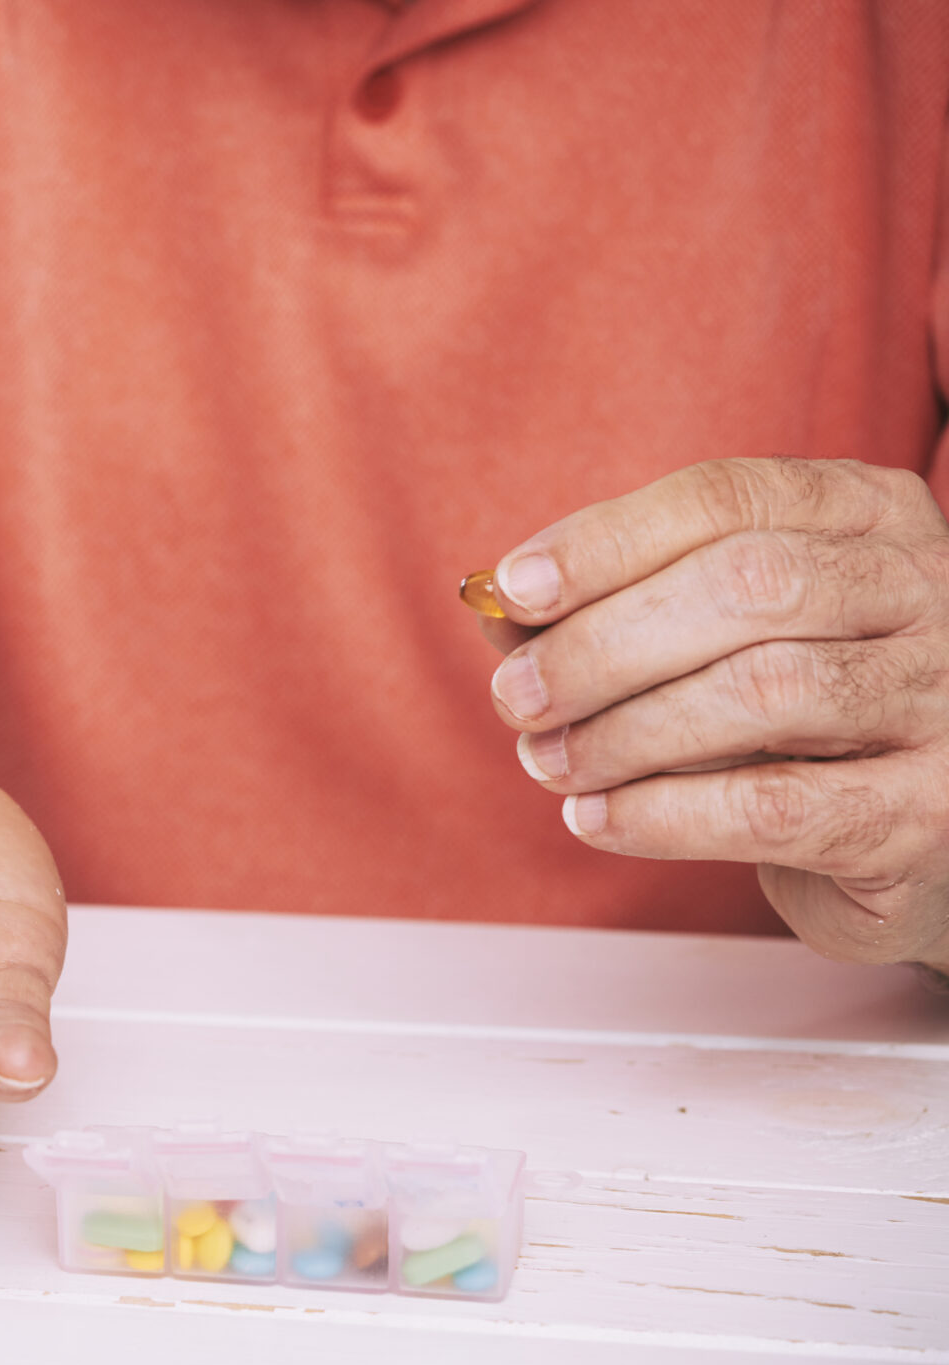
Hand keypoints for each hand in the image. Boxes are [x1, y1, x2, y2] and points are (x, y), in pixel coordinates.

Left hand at [480, 457, 948, 969]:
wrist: (915, 829)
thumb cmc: (798, 716)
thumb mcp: (716, 639)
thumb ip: (613, 609)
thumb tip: (496, 610)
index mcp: (870, 515)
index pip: (726, 498)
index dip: (606, 543)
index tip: (514, 591)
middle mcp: (929, 589)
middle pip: (746, 586)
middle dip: (603, 644)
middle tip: (516, 697)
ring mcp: (944, 698)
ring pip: (762, 691)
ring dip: (624, 732)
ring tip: (550, 762)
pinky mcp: (927, 811)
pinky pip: (775, 806)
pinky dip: (663, 815)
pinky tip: (597, 818)